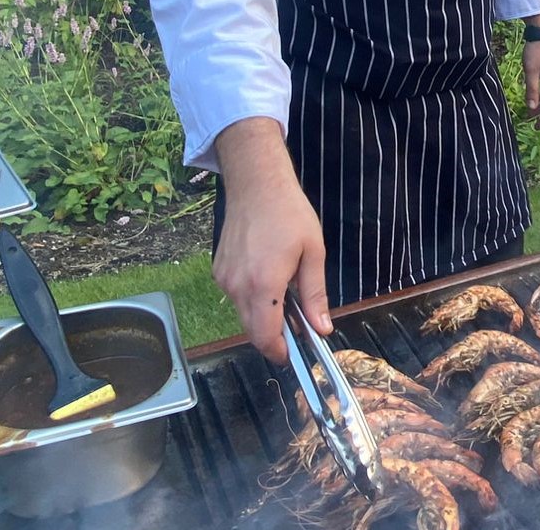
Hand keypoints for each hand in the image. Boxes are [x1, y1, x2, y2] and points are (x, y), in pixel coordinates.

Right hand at [212, 118, 330, 362]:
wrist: (256, 184)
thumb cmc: (289, 214)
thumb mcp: (313, 253)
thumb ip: (315, 294)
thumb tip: (322, 329)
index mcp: (263, 284)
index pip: (265, 336)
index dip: (279, 351)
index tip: (293, 354)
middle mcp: (237, 286)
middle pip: (252, 330)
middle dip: (273, 336)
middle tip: (297, 325)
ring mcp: (224, 279)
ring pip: (243, 314)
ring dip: (262, 315)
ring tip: (284, 293)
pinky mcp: (218, 270)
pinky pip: (235, 296)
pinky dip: (251, 298)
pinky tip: (267, 277)